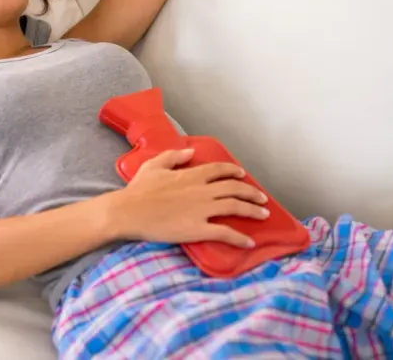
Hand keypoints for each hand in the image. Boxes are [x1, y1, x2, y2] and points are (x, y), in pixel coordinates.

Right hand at [106, 149, 269, 247]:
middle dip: (251, 192)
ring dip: (252, 210)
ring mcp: (201, 210)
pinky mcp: (198, 229)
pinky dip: (240, 238)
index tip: (242, 175)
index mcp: (191, 175)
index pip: (220, 170)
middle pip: (234, 189)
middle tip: (262, 198)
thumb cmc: (138, 190)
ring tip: (263, 214)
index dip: (234, 172)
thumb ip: (174, 156)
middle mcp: (201, 190)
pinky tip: (250, 241)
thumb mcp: (154, 166)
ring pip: (235, 208)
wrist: (128, 212)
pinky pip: (225, 233)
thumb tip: (191, 151)